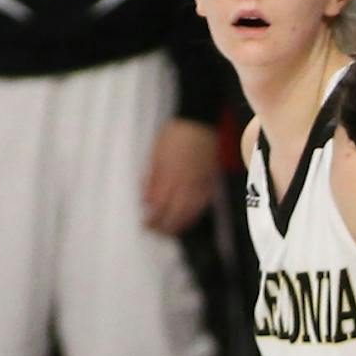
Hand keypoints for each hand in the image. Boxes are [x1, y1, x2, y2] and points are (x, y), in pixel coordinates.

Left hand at [141, 117, 219, 234]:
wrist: (197, 123)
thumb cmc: (174, 135)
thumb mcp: (155, 155)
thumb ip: (151, 180)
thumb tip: (145, 200)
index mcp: (170, 176)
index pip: (160, 206)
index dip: (152, 220)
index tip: (145, 225)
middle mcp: (185, 183)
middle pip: (175, 214)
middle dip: (164, 227)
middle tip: (155, 232)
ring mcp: (199, 183)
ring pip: (190, 212)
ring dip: (179, 225)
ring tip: (170, 231)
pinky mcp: (210, 182)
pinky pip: (202, 204)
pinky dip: (194, 215)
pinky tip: (187, 219)